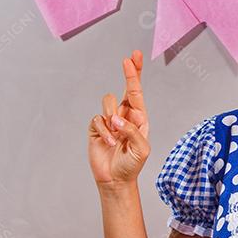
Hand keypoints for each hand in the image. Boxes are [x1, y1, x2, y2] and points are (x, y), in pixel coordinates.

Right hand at [88, 49, 151, 185]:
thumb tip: (117, 119)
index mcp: (139, 118)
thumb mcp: (141, 149)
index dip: (135, 74)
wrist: (115, 180)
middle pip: (125, 88)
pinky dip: (104, 132)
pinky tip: (109, 143)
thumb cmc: (132, 165)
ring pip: (109, 102)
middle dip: (129, 73)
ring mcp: (110, 121)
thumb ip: (132, 131)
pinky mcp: (96, 128)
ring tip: (117, 136)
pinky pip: (97, 119)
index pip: (137, 93)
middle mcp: (125, 116)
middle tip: (128, 59)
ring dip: (113, 117)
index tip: (133, 58)